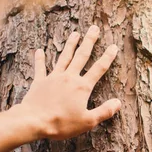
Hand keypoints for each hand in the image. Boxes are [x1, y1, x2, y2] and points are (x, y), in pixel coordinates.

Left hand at [11, 25, 120, 139]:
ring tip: (75, 33)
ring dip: (70, 44)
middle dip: (89, 41)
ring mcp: (53, 77)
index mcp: (82, 87)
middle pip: (81, 56)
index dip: (107, 57)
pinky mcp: (40, 81)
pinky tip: (39, 51)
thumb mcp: (87, 121)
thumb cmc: (61, 123)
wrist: (34, 121)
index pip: (98, 69)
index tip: (113, 46)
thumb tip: (118, 103)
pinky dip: (40, 59)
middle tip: (94, 28)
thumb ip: (104, 111)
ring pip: (64, 57)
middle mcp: (69, 77)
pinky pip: (40, 67)